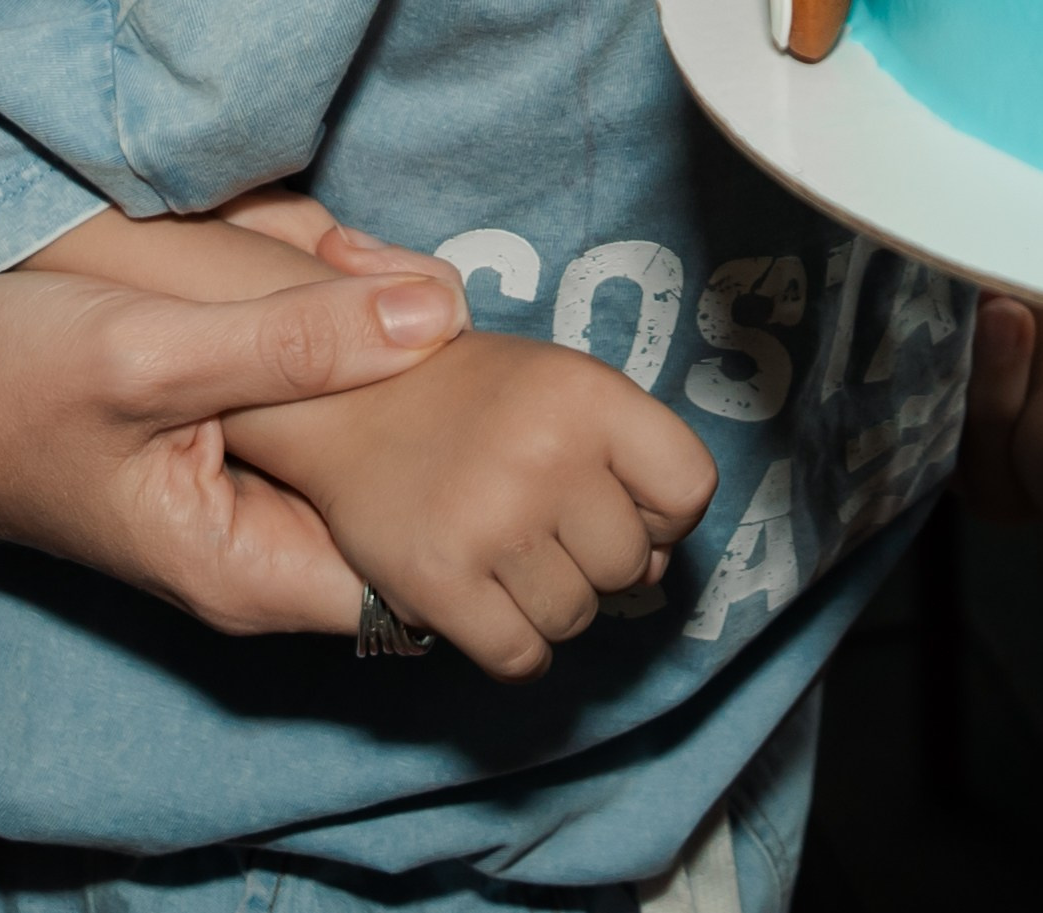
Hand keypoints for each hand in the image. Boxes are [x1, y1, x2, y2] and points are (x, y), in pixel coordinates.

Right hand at [0, 259, 464, 631]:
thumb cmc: (9, 386)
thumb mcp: (155, 352)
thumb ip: (297, 341)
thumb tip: (440, 316)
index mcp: (256, 571)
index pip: (422, 573)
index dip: (468, 486)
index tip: (473, 381)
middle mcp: (264, 554)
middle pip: (406, 489)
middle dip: (423, 385)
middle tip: (413, 295)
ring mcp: (249, 501)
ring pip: (368, 429)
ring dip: (376, 344)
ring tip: (355, 270)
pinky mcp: (234, 446)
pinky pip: (320, 396)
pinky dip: (332, 332)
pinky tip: (321, 273)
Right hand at [226, 330, 718, 682]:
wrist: (351, 403)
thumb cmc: (478, 399)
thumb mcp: (567, 384)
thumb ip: (630, 456)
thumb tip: (658, 567)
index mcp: (589, 394)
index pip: (691, 489)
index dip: (666, 512)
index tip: (624, 505)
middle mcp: (547, 454)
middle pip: (633, 564)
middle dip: (601, 560)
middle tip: (550, 528)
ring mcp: (494, 521)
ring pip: (578, 617)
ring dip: (552, 602)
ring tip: (512, 555)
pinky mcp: (440, 582)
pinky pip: (521, 658)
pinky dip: (516, 648)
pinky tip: (493, 607)